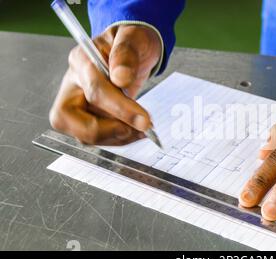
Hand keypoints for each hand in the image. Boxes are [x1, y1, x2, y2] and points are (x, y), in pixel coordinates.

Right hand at [49, 25, 161, 144]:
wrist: (134, 48)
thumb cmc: (131, 41)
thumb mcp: (133, 38)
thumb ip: (126, 54)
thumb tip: (121, 78)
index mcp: (81, 60)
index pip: (94, 90)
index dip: (119, 109)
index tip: (144, 120)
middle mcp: (73, 84)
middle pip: (66, 118)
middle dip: (105, 130)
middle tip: (138, 128)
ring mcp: (78, 103)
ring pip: (82, 134)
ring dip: (115, 138)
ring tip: (143, 129)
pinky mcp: (89, 117)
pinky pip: (97, 137)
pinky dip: (119, 139)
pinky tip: (137, 131)